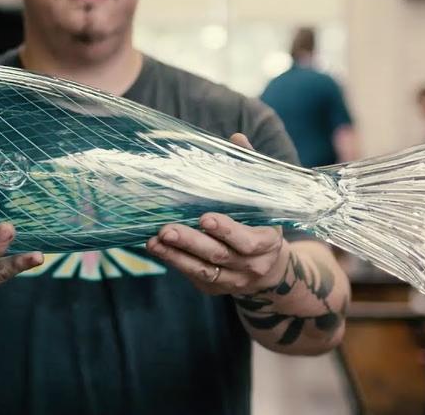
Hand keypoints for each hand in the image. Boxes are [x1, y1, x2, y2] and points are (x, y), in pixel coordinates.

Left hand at [145, 133, 289, 295]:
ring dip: (175, 255)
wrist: (270, 270)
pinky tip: (155, 247)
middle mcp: (251, 265)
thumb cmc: (262, 224)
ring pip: (202, 270)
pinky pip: (192, 276)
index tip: (206, 218)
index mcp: (267, 243)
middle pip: (218, 255)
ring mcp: (231, 280)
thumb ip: (250, 171)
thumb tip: (236, 138)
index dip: (227, 231)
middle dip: (191, 243)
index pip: (247, 240)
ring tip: (154, 240)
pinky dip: (173, 261)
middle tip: (167, 230)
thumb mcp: (264, 200)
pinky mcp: (213, 287)